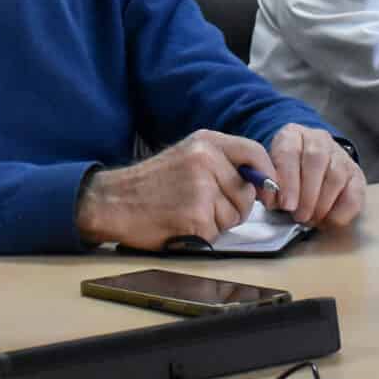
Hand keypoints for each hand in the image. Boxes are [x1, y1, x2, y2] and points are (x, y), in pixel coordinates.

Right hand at [76, 129, 271, 248]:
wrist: (112, 201)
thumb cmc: (150, 184)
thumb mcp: (186, 156)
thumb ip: (222, 162)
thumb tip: (262, 183)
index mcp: (205, 142)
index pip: (255, 153)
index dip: (267, 176)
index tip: (267, 192)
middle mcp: (206, 160)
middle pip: (247, 192)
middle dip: (233, 206)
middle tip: (201, 205)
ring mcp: (202, 188)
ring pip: (235, 216)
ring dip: (217, 223)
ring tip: (187, 212)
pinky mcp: (197, 216)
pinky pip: (218, 233)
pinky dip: (203, 236)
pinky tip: (181, 225)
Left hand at [265, 122, 364, 228]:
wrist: (307, 170)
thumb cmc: (284, 176)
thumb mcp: (270, 175)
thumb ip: (268, 186)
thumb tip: (271, 200)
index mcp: (291, 135)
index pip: (289, 152)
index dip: (288, 181)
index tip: (286, 205)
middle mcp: (318, 139)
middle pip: (316, 160)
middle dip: (307, 195)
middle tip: (300, 217)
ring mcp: (340, 155)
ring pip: (336, 176)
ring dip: (322, 204)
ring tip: (311, 220)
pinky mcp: (356, 174)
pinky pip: (354, 194)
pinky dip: (341, 212)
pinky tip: (327, 221)